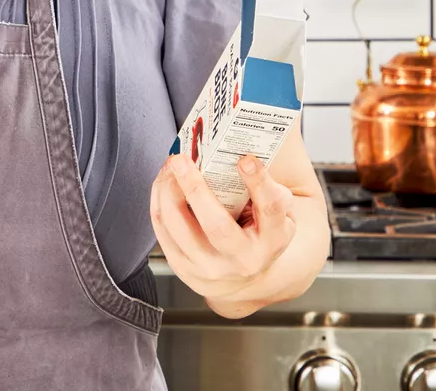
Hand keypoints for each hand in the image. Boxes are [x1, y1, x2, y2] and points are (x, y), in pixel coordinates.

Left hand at [150, 153, 296, 306]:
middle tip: (181, 159)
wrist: (244, 279)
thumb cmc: (260, 233)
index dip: (259, 182)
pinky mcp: (184, 268)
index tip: (245, 159)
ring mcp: (211, 268)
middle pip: (216, 226)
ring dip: (168, 191)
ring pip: (180, 228)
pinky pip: (163, 231)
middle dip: (195, 189)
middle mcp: (243, 259)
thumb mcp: (277, 213)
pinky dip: (159, 202)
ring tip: (170, 166)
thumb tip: (244, 156)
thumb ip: (267, 188)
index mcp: (273, 239)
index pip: (269, 209)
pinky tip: (163, 183)